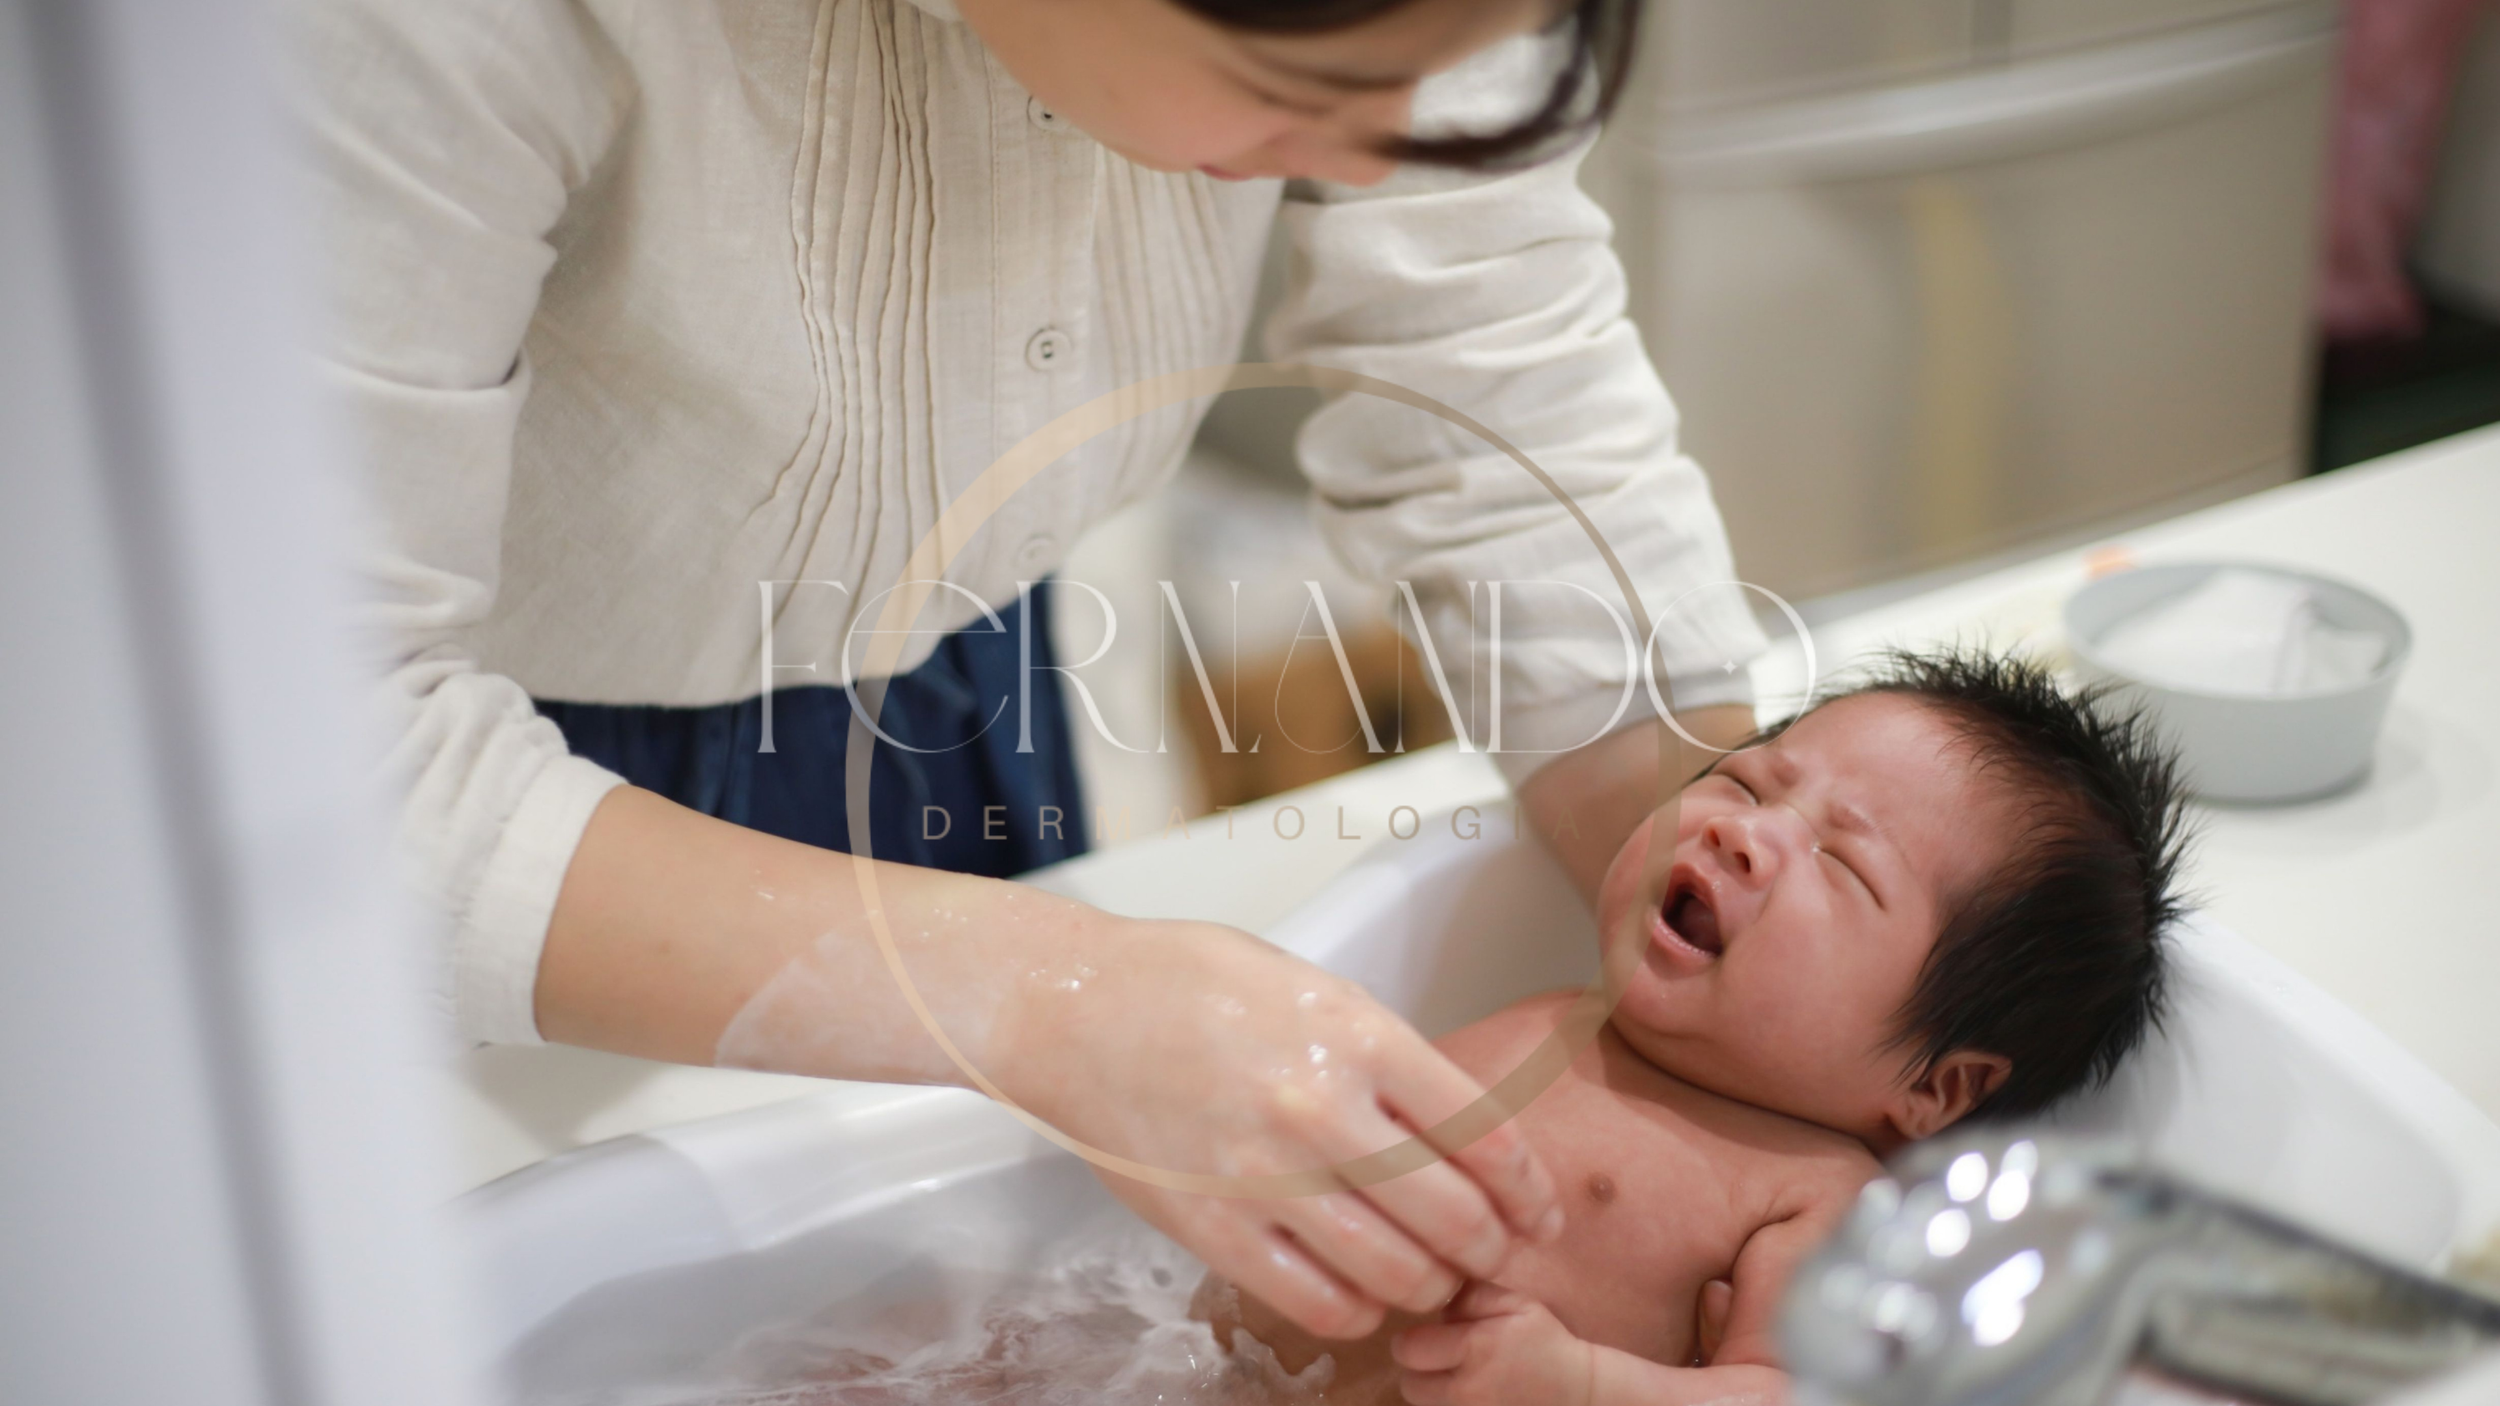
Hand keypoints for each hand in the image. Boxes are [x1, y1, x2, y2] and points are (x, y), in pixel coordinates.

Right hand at [990, 919, 1562, 1340]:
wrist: (1071, 1009)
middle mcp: (1322, 1109)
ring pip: (1396, 1272)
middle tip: (1494, 1255)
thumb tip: (1460, 1130)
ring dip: (1431, 1286)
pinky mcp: (1213, 1227)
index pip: (1486, 1136)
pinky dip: (1359, 1309)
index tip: (1540, 1211)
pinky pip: (1318, 1300)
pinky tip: (1361, 1292)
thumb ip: (1390, 1059)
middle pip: (1455, 1216)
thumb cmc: (1190, 985)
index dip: (1529, 1190)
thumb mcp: (1315, 988)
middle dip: (1492, 1249)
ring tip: (1429, 1277)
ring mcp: (1265, 1175)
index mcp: (1361, 1036)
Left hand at [1392, 1282, 1594, 1405]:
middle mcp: (1468, 1390)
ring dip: (1431, 1391)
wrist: (1576, 1393)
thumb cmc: (1543, 1342)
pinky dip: (1447, 1405)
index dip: (1413, 1339)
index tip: (1429, 1335)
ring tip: (1454, 1376)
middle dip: (1418, 1368)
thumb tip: (1433, 1297)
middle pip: (1409, 1384)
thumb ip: (1470, 1294)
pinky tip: (1466, 1392)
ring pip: (1423, 1405)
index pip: (1408, 1348)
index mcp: (1476, 1347)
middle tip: (1439, 1357)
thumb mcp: (1515, 1303)